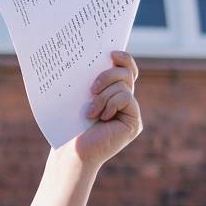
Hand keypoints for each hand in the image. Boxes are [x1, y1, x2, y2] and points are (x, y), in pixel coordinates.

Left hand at [71, 51, 141, 167]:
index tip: (111, 53)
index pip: (126, 69)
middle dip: (108, 75)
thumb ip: (93, 80)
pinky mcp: (134, 122)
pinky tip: (100, 118)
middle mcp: (125, 101)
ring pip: (123, 86)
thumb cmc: (70, 125)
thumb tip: (97, 57)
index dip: (123, 58)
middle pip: (126, 73)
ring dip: (103, 96)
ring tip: (90, 112)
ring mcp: (131, 112)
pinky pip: (126, 98)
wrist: (71, 151)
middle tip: (91, 88)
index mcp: (113, 93)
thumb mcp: (81, 97)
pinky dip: (111, 104)